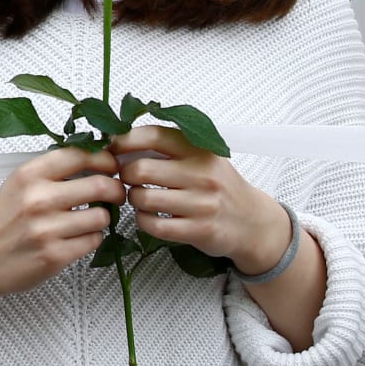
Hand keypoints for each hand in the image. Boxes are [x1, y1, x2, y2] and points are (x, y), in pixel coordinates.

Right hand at [0, 145, 126, 301]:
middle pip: (101, 185)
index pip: (80, 155)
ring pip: (102, 217)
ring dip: (101, 219)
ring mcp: (47, 229)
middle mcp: (38, 199)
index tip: (110, 167)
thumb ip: (51, 173)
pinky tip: (75, 238)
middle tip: (115, 194)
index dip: (105, 160)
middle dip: (116, 190)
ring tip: (87, 220)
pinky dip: (90, 239)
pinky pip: (94, 240)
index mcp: (28, 175)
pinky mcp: (55, 255)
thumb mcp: (17, 185)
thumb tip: (96, 163)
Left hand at [113, 126, 291, 274]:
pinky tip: (149, 216)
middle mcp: (202, 175)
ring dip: (133, 199)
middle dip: (125, 174)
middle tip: (128, 178)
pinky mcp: (199, 230)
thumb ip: (168, 149)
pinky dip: (142, 221)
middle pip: (140, 170)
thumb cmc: (219, 187)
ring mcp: (202, 204)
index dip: (125, 139)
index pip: (155, 136)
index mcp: (200, 151)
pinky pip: (152, 224)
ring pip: (142, 198)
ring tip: (141, 198)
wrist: (253, 222)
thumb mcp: (202, 158)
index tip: (112, 146)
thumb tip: (118, 142)